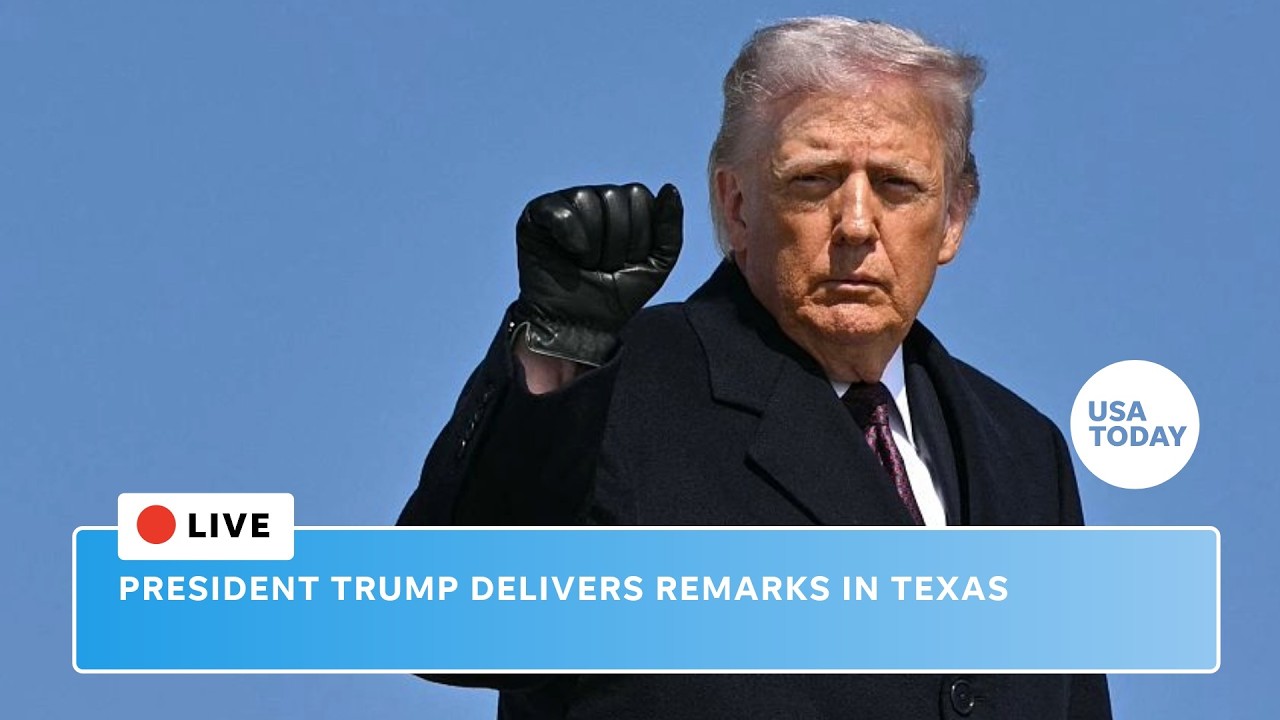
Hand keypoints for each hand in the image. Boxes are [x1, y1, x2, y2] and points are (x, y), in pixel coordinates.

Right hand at [511, 183, 681, 366]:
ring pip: (587, 200)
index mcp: (622, 206)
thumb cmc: (615, 298)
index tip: (627, 262)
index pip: (639, 195)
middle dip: (616, 243)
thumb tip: (669, 188)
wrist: (579, 327)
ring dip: (593, 246)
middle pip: (614, 197)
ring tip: (585, 265)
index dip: (638, 235)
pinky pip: (558, 210)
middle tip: (603, 267)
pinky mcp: (536, 216)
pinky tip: (570, 253)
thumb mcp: (656, 265)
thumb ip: (670, 228)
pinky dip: (569, 234)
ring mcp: (563, 204)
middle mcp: (593, 199)